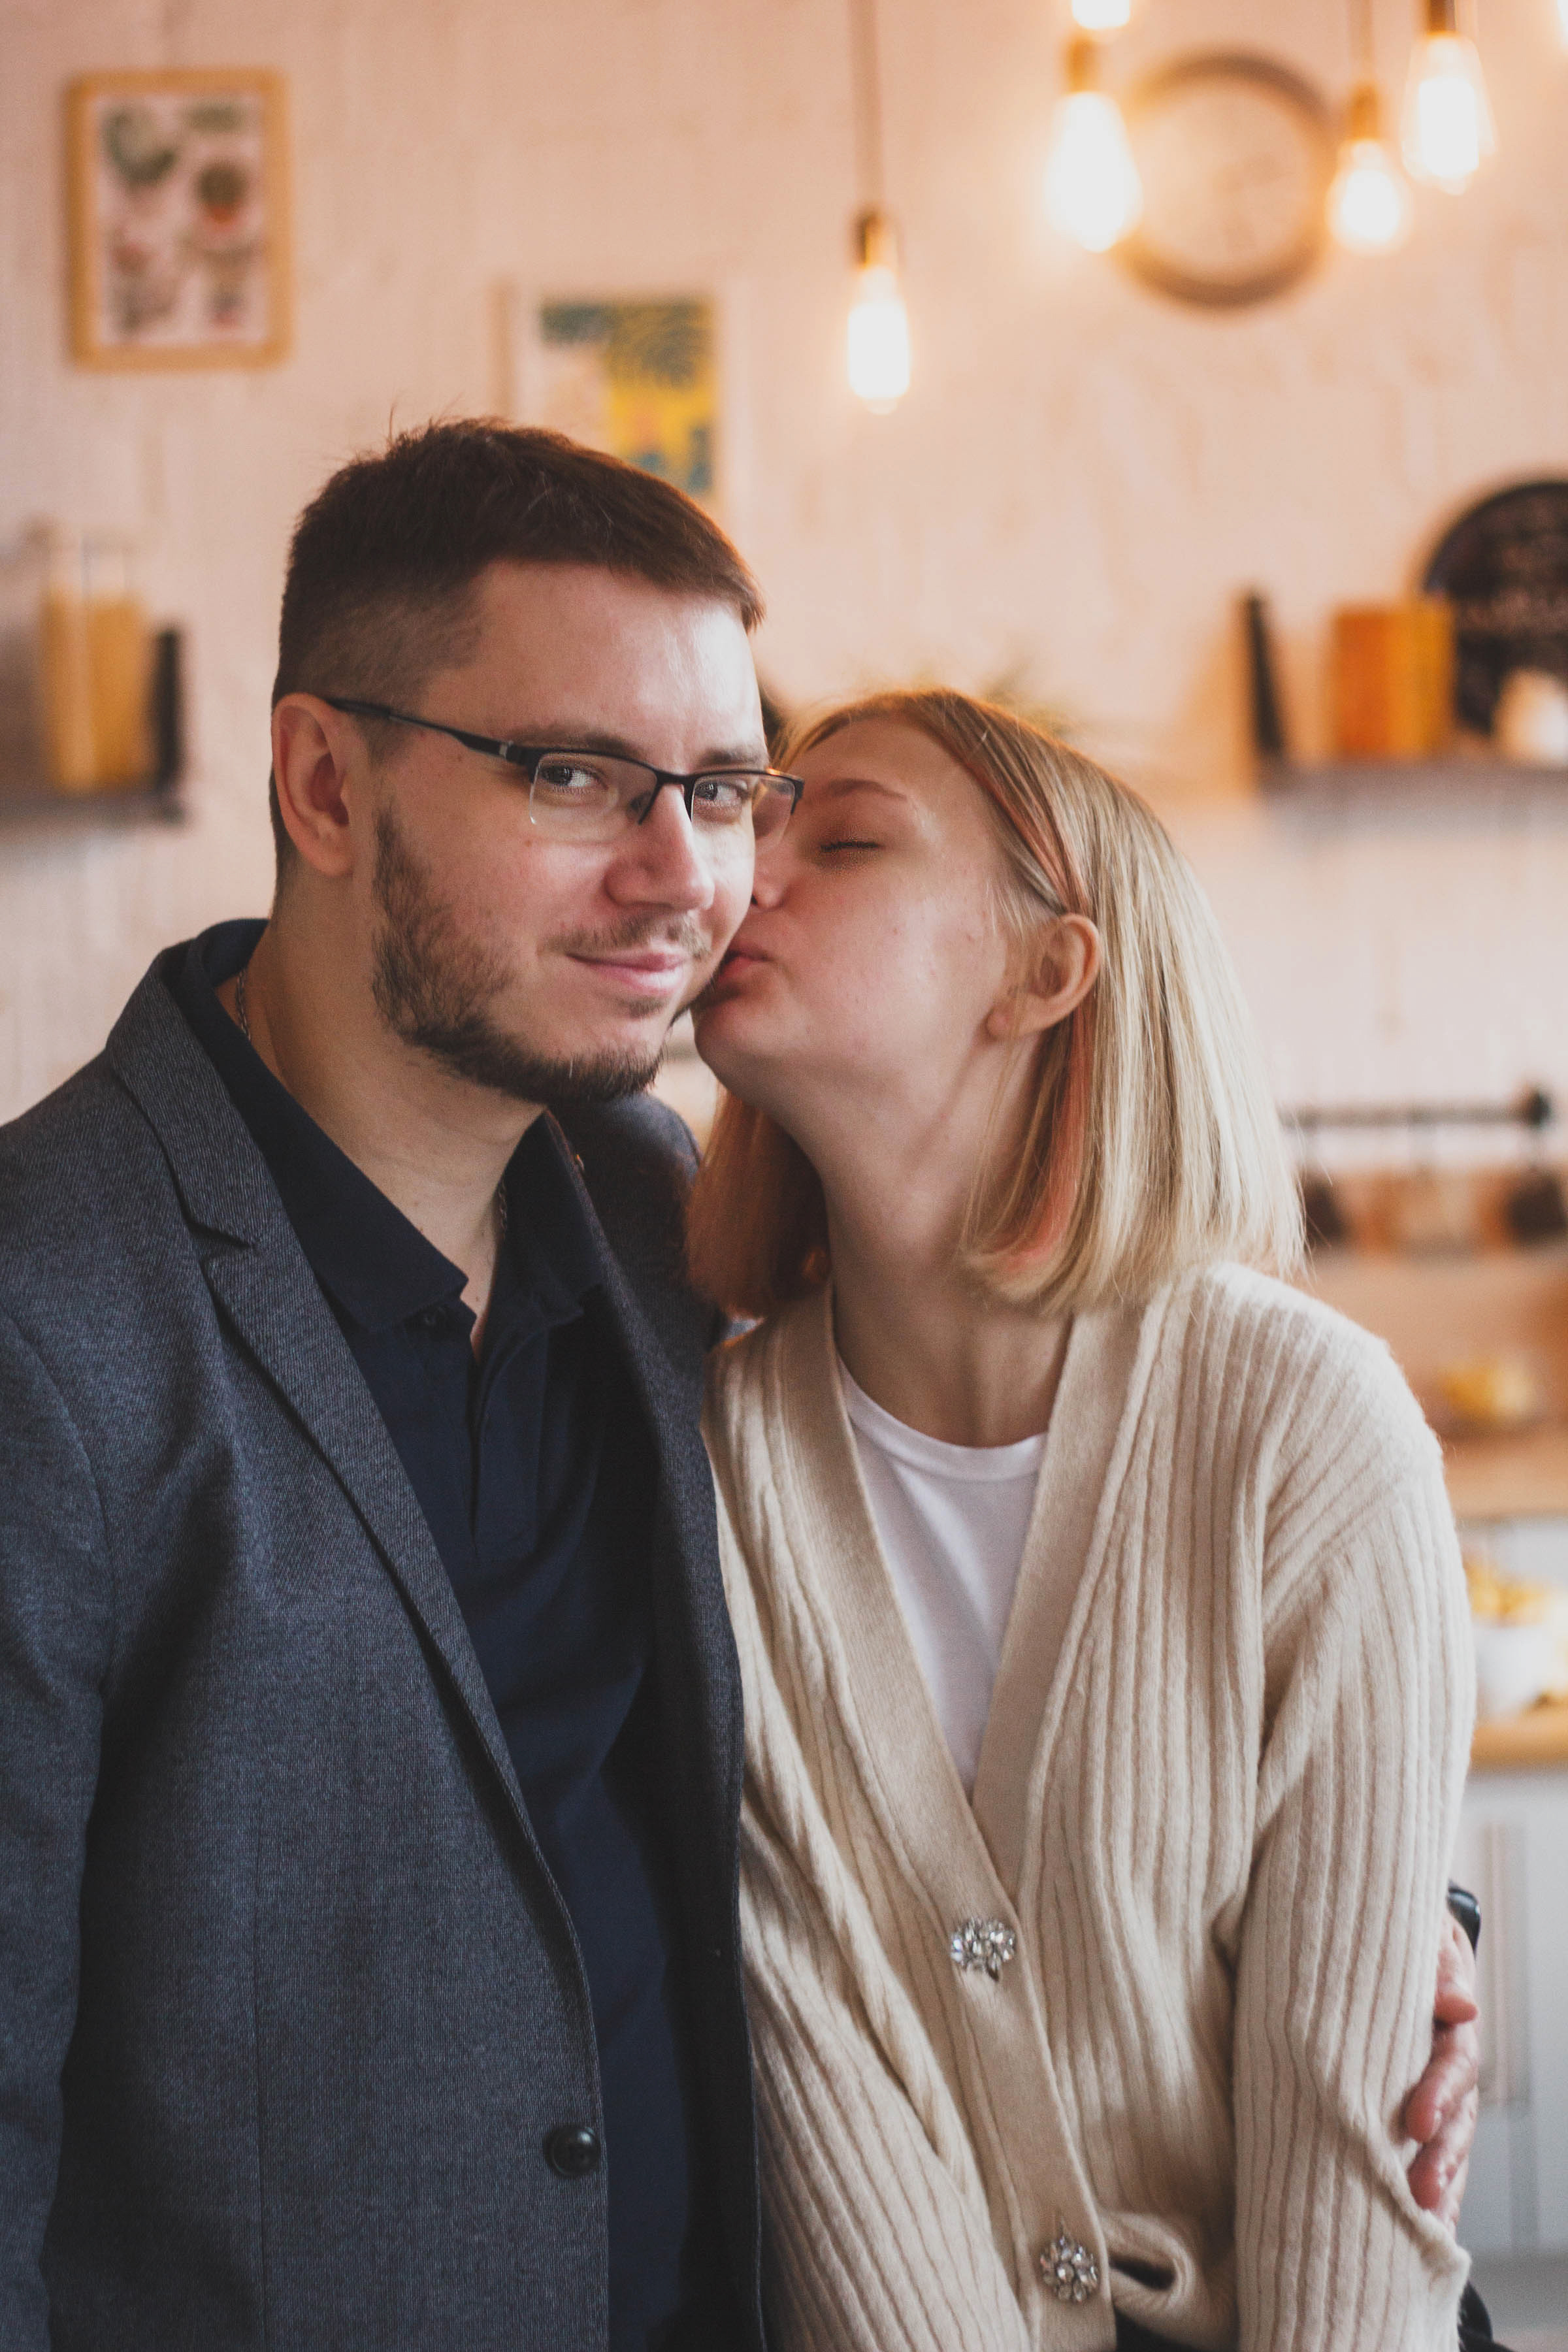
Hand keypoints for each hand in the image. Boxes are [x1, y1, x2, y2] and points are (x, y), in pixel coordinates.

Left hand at [1403, 1911, 1480, 2230]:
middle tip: (1421, 2191)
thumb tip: (1459, 2004)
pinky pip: (1430, 2148)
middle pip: (1456, 2116)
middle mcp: (1448, 2060)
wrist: (1386, 1927)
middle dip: (1442, 2157)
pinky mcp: (1414, 2104)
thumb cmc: (1398, 1929)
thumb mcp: (1420, 1931)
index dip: (1439, 2092)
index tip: (1417, 2123)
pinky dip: (1436, 2187)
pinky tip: (1427, 2225)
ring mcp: (1435, 2087)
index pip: (1453, 2061)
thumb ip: (1437, 1964)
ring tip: (1425, 2224)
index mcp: (1450, 2019)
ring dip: (1441, 2182)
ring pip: (1448, 2142)